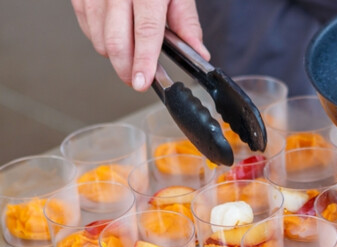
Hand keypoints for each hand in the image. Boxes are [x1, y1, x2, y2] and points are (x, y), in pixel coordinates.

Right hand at [71, 0, 209, 91]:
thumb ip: (187, 22)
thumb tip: (198, 53)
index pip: (146, 31)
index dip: (144, 61)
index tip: (142, 81)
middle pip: (116, 38)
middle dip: (125, 67)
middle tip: (137, 80)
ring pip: (97, 35)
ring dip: (112, 55)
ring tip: (129, 57)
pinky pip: (85, 23)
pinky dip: (98, 38)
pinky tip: (113, 39)